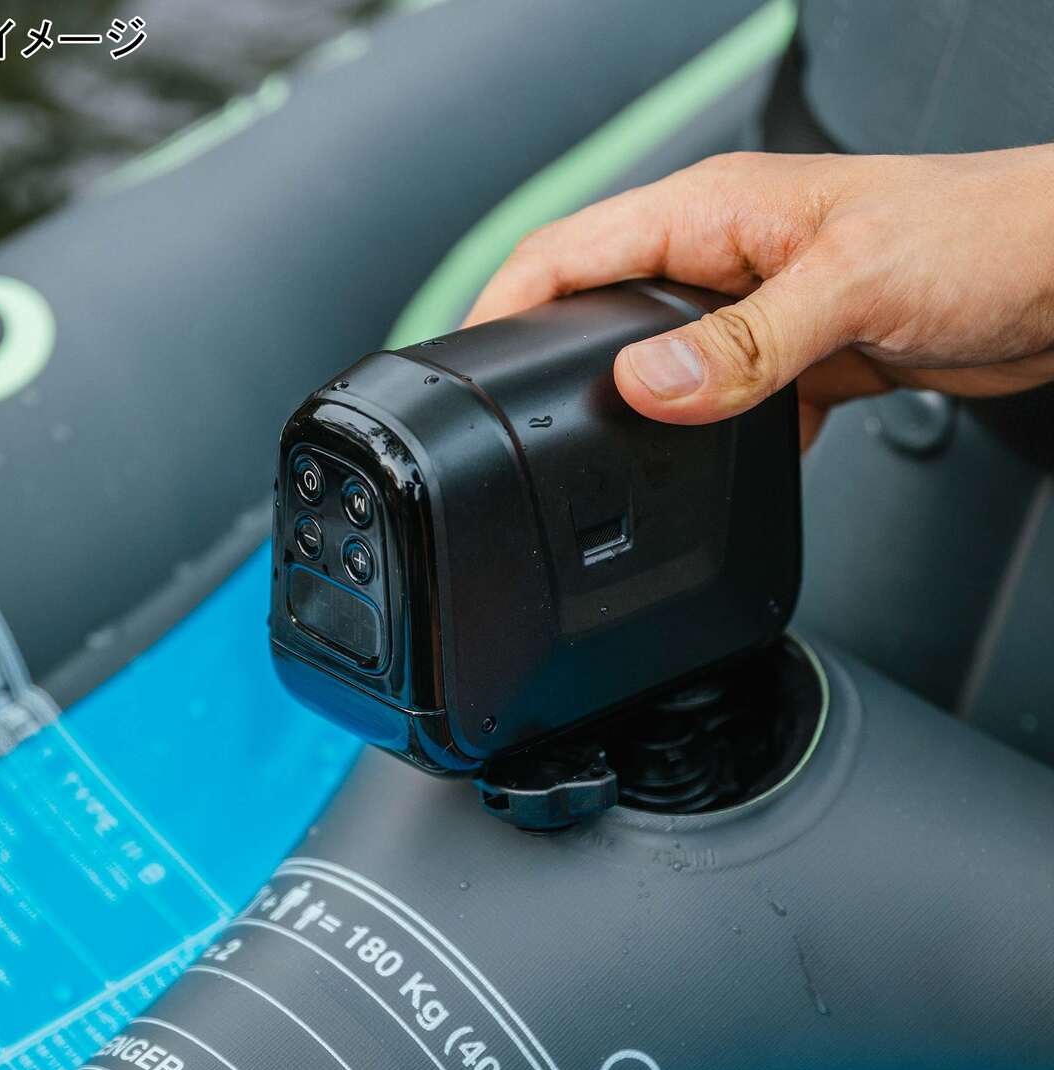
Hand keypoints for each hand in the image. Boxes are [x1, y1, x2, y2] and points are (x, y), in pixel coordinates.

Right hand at [466, 146, 1053, 447]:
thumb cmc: (983, 238)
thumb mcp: (851, 285)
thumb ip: (742, 344)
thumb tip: (643, 386)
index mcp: (712, 214)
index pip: (568, 252)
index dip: (501, 307)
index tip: (463, 368)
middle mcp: (720, 260)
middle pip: (596, 314)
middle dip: (550, 368)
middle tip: (515, 428)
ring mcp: (751, 314)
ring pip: (656, 370)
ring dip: (632, 415)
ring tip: (601, 462)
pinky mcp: (789, 362)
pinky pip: (718, 409)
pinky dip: (706, 447)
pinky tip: (708, 479)